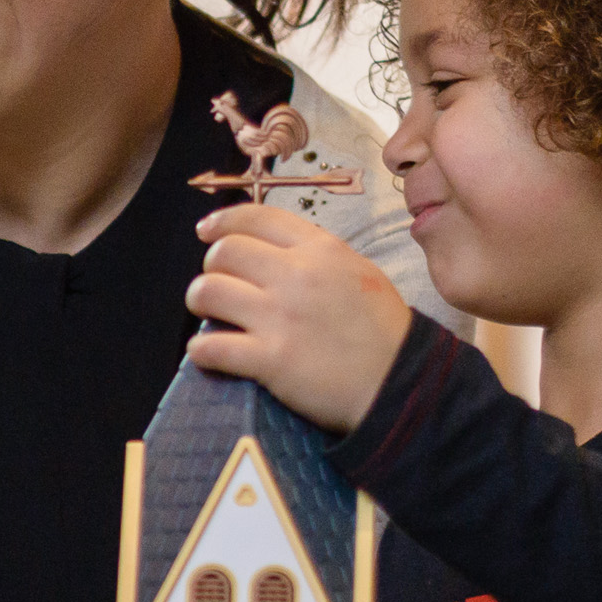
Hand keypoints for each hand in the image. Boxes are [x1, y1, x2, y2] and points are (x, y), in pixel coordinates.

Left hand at [187, 203, 414, 433]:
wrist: (400, 383)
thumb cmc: (384, 331)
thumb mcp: (360, 272)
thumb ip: (318, 257)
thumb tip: (276, 252)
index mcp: (321, 250)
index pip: (258, 218)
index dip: (224, 222)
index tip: (206, 231)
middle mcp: (296, 275)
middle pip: (224, 252)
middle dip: (212, 267)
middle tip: (218, 287)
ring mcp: (280, 317)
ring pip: (208, 291)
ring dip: (200, 302)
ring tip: (209, 315)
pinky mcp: (270, 359)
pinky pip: (212, 346)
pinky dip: (201, 351)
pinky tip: (208, 354)